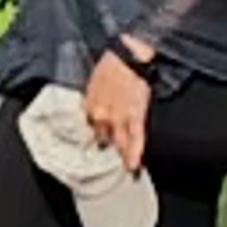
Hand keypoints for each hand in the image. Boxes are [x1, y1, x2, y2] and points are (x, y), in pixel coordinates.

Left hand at [87, 50, 153, 171]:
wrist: (127, 56)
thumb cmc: (111, 65)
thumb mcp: (95, 82)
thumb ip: (94, 99)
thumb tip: (94, 112)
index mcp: (90, 107)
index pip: (91, 127)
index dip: (97, 134)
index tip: (100, 142)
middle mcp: (101, 117)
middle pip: (103, 138)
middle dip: (108, 145)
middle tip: (112, 156)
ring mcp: (119, 119)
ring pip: (119, 143)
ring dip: (122, 155)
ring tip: (126, 170)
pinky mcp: (135, 117)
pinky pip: (135, 139)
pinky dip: (134, 153)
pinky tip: (133, 166)